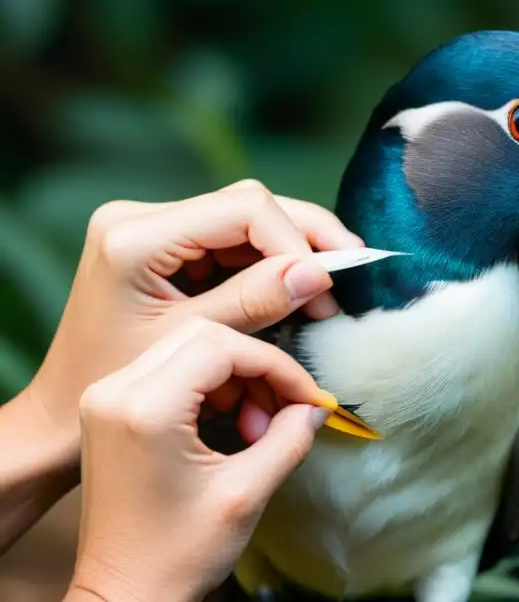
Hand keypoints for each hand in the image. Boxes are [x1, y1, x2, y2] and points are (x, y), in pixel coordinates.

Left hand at [25, 178, 360, 464]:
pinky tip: (298, 290)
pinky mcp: (162, 247)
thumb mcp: (193, 343)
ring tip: (330, 288)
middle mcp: (138, 219)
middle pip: (248, 205)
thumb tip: (318, 273)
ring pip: (246, 220)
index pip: (243, 210)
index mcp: (134, 238)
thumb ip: (255, 302)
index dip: (295, 242)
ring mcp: (149, 230)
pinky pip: (230, 243)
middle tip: (353, 265)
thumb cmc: (116, 390)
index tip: (328, 286)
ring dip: (292, 251)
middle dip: (304, 237)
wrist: (61, 418)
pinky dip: (268, 265)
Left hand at [68, 317, 336, 601]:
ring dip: (235, 374)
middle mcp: (115, 391)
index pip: (223, 347)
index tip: (305, 397)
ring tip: (258, 424)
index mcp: (144, 409)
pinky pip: (170, 367)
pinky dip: (211, 384)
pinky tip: (231, 421)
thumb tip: (315, 407)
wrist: (121, 594)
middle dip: (257, 365)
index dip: (276, 365)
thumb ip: (289, 438)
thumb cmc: (174, 555)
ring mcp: (107, 396)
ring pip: (189, 346)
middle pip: (205, 336)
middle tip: (285, 407)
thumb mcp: (246, 494)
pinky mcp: (109, 407)